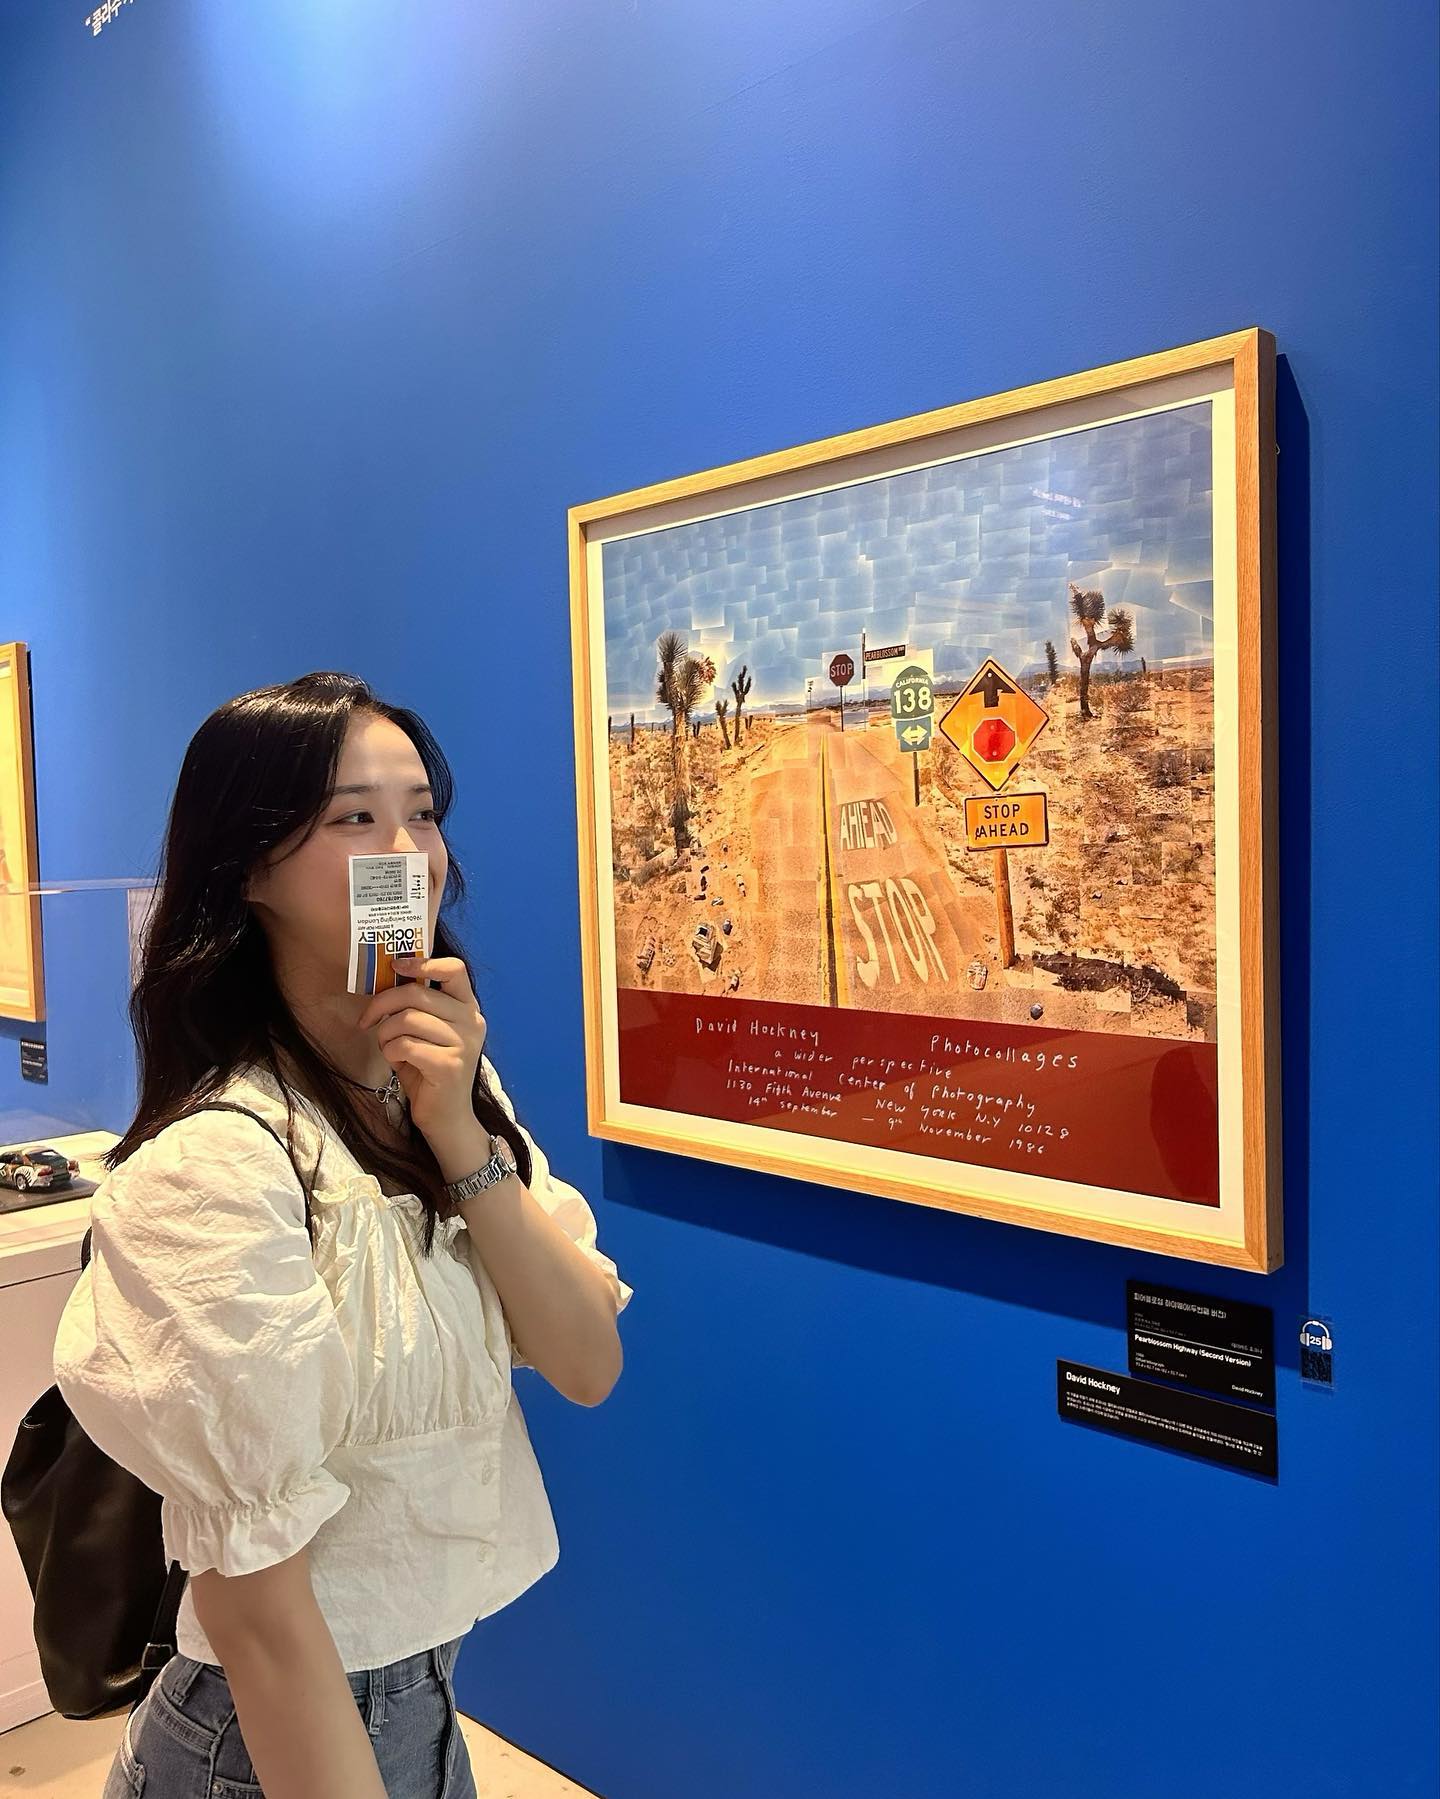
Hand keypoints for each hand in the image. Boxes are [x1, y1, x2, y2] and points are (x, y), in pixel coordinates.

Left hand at [355, 956, 487, 1152]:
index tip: (396, 966)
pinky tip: (395, 1061)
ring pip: (407, 1020)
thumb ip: (417, 1007)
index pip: (454, 970)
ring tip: (387, 1046)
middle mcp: (472, 1021)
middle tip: (367, 1020)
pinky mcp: (450, 1065)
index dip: (423, 963)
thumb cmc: (430, 1071)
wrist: (447, 1117)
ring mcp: (464, 1044)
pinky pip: (405, 1045)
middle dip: (382, 1004)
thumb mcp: (426, 1032)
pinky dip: (390, 1051)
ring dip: (385, 1033)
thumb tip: (386, 980)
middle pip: (417, 994)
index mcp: (468, 1008)